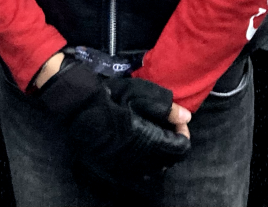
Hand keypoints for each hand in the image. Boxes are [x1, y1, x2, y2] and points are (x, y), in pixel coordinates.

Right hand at [38, 64, 191, 192]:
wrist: (80, 106)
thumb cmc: (113, 97)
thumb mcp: (142, 95)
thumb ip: (167, 108)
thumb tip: (186, 118)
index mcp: (150, 142)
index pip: (180, 148)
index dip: (183, 133)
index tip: (177, 121)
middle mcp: (141, 160)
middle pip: (169, 161)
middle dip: (173, 144)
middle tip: (167, 126)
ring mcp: (126, 167)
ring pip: (154, 169)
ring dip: (160, 155)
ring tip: (153, 136)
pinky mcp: (113, 169)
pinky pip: (137, 172)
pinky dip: (144, 162)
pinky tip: (139, 146)